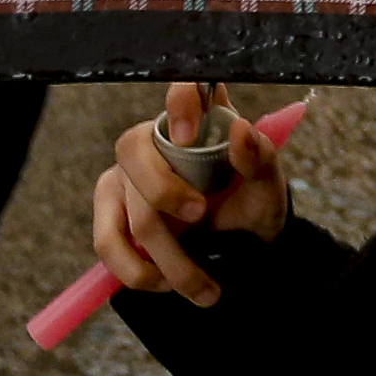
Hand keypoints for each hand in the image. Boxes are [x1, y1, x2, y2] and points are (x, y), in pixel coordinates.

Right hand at [88, 82, 292, 306]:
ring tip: (201, 285)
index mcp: (198, 121)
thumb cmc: (253, 203)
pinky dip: (137, 271)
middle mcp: (154, 142)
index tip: (187, 134)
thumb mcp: (268, 185)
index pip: (181, 90)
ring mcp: (126, 178)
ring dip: (165, 256)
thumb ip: (259, 157)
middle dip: (165, 192)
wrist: (244, 246)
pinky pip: (108, 242)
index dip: (178, 103)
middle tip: (201, 214)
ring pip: (129, 210)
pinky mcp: (111, 214)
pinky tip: (165, 284)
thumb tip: (241, 130)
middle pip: (134, 150)